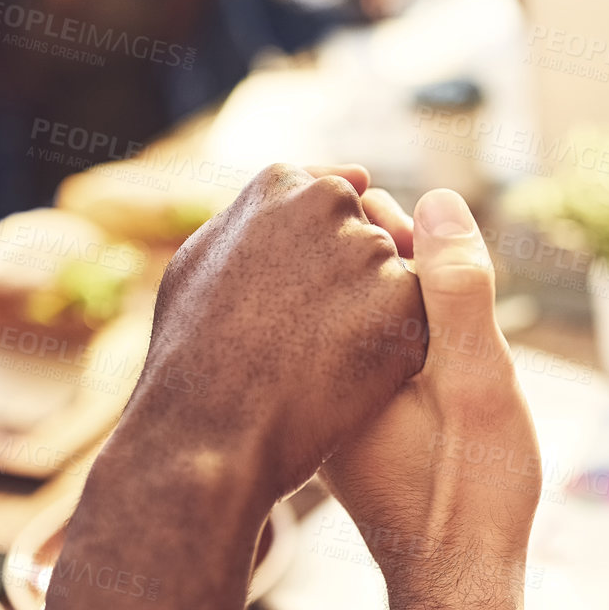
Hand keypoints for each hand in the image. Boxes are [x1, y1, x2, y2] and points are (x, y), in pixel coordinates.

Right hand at [108, 164, 427, 510]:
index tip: (301, 299)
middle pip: (366, 236)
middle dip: (348, 282)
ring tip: (320, 362)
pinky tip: (349, 380)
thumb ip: (271, 210)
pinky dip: (392, 352)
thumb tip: (352, 174)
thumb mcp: (206, 259)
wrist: (210, 435)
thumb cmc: (193, 353)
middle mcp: (329, 202)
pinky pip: (415, 320)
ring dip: (370, 317)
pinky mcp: (404, 302)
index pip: (332, 198)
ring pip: (391, 278)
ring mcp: (369, 250)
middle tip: (305, 338)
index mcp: (279, 182)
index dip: (319, 259)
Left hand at [320, 187, 539, 603]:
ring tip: (448, 355)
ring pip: (351, 313)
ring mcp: (323, 397)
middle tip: (448, 316)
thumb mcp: (478, 379)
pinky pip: (359, 353)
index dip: (401, 236)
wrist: (456, 580)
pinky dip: (394, 348)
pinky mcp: (341, 417)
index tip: (443, 274)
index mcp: (331, 351)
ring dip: (401, 310)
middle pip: (339, 272)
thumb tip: (437, 201)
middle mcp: (309, 370)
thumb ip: (457, 290)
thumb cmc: (473, 486)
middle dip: (396, 269)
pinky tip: (436, 381)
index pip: (343, 245)